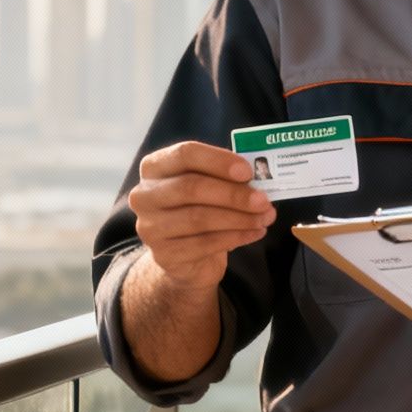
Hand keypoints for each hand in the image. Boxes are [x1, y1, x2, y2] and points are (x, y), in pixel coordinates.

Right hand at [129, 141, 275, 291]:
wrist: (185, 258)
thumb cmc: (200, 209)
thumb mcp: (209, 187)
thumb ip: (227, 177)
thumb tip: (260, 176)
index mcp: (155, 167)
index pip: (185, 154)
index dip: (218, 160)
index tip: (248, 171)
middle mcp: (145, 195)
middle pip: (191, 187)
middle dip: (233, 194)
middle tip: (263, 200)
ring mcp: (150, 227)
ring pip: (199, 218)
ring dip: (239, 218)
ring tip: (265, 217)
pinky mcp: (163, 254)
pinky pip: (204, 244)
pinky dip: (236, 237)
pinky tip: (255, 233)